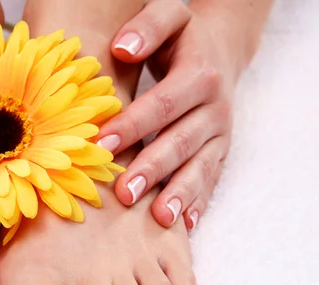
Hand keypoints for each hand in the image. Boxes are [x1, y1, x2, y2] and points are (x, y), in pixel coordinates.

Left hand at [97, 0, 238, 230]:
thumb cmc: (182, 39)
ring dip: (179, 193)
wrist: (220, 51)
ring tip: (159, 218)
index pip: (163, 103)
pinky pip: (212, 180)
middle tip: (123, 193)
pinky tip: (184, 224)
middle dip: (152, 168)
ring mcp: (220, 134)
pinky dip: (199, 202)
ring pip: (200, 167)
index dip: (134, 124)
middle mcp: (215, 108)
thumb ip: (148, 27)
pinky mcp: (221, 152)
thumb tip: (122, 49)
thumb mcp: (170, 17)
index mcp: (199, 74)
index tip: (102, 144)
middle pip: (181, 141)